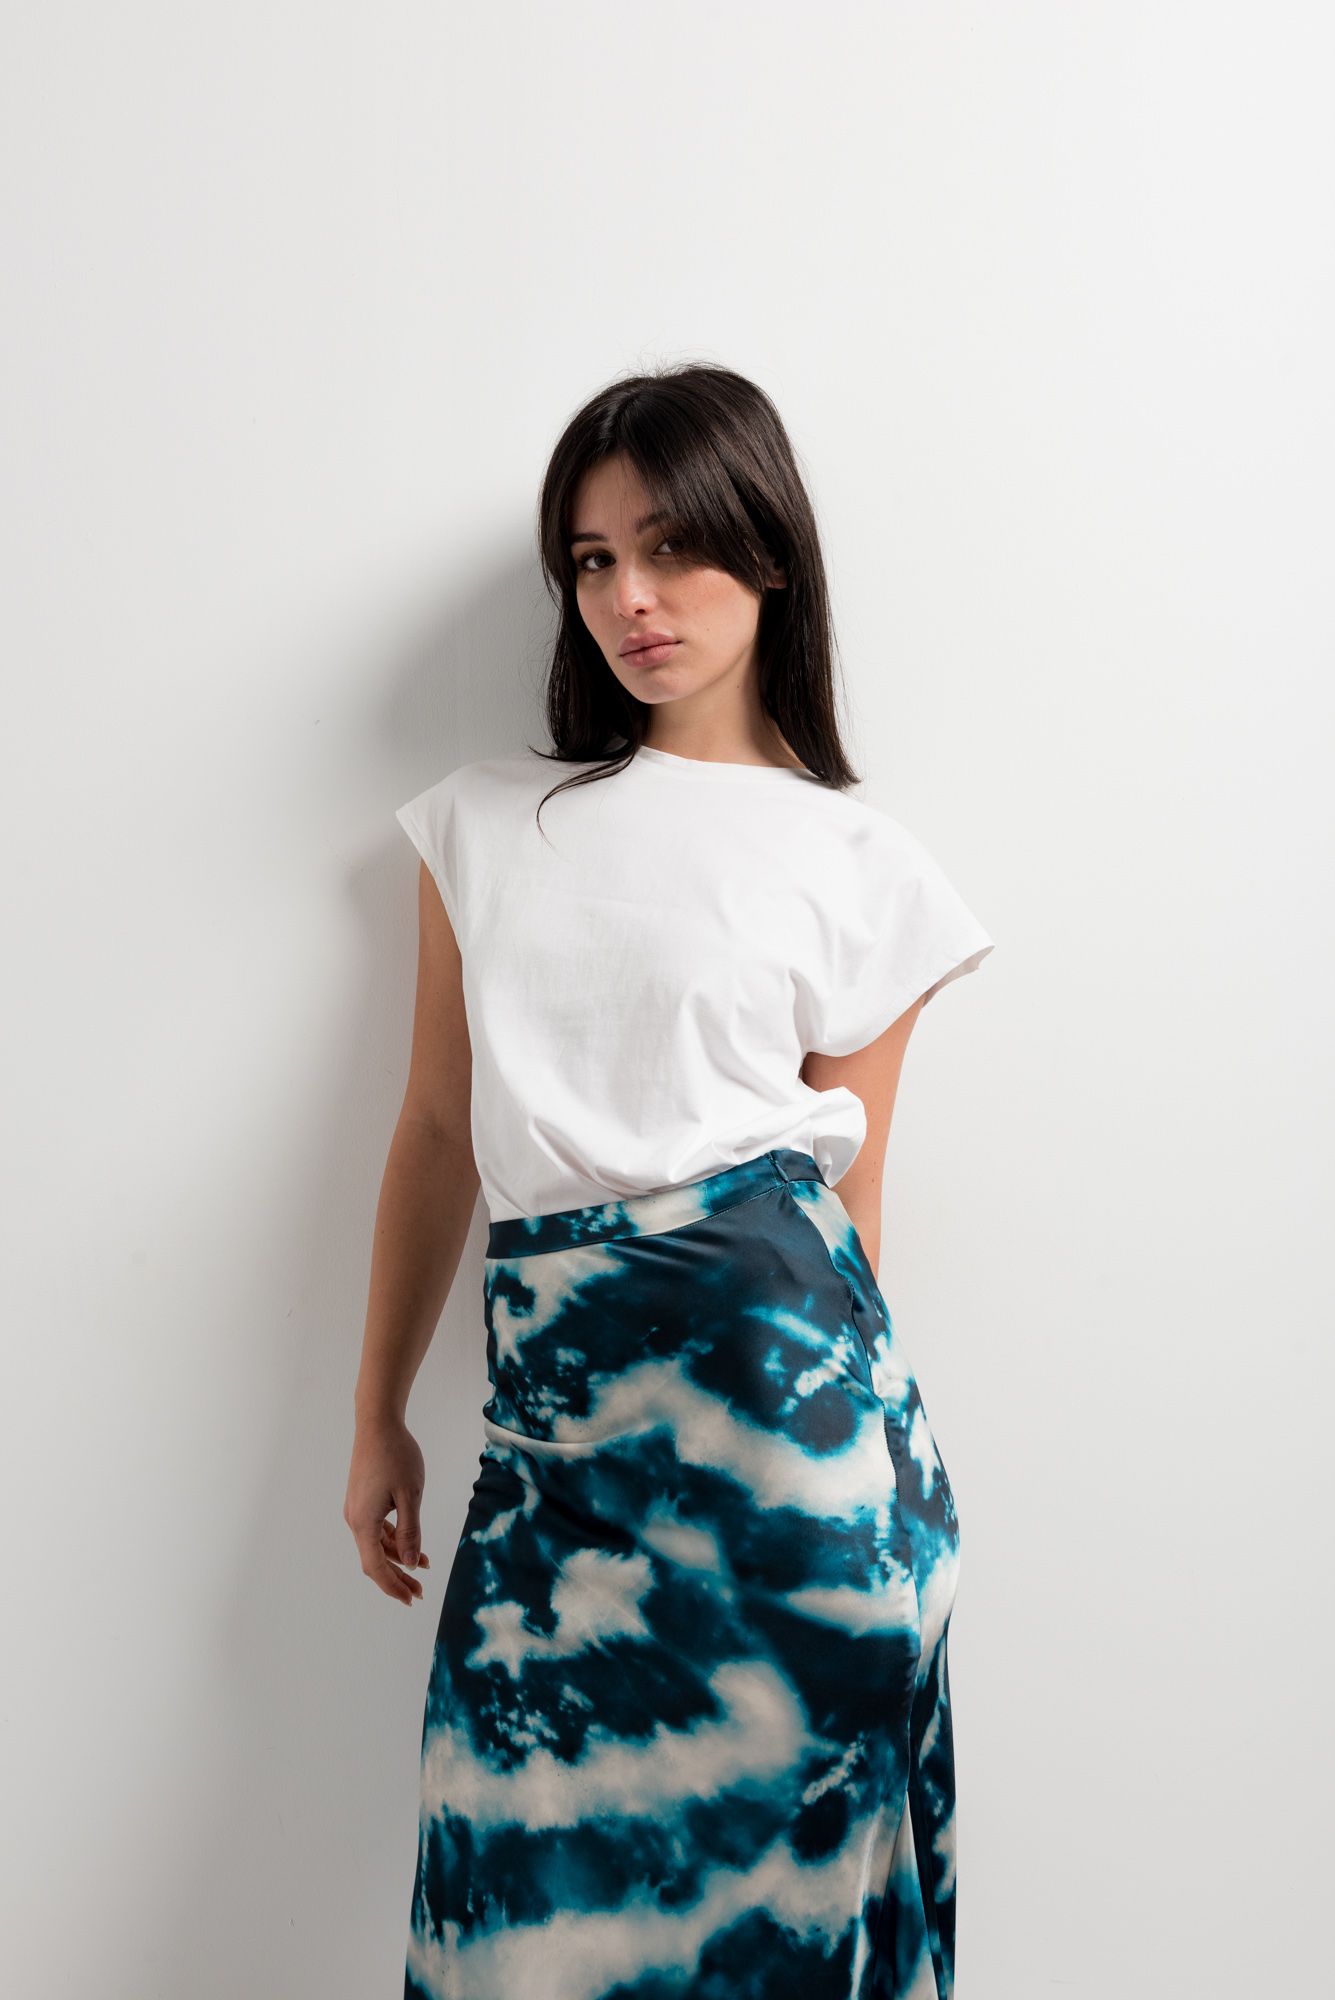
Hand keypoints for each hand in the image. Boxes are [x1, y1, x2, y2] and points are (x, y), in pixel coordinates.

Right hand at [344, 1413, 431, 1605]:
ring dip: (397, 1559)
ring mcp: (357, 1510)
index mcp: (363, 1522)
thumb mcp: (410, 1495)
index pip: (375, 1566)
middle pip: (374, 1560)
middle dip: (396, 1577)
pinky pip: (377, 1530)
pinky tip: (413, 1545)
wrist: (377, 1424)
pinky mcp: (363, 1501)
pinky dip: (393, 1541)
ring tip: (423, 1568)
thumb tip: (411, 1565)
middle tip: (419, 1593)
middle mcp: (355, 1519)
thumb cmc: (396, 1455)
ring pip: (376, 1545)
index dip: (393, 1586)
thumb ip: (410, 1532)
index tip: (411, 1599)